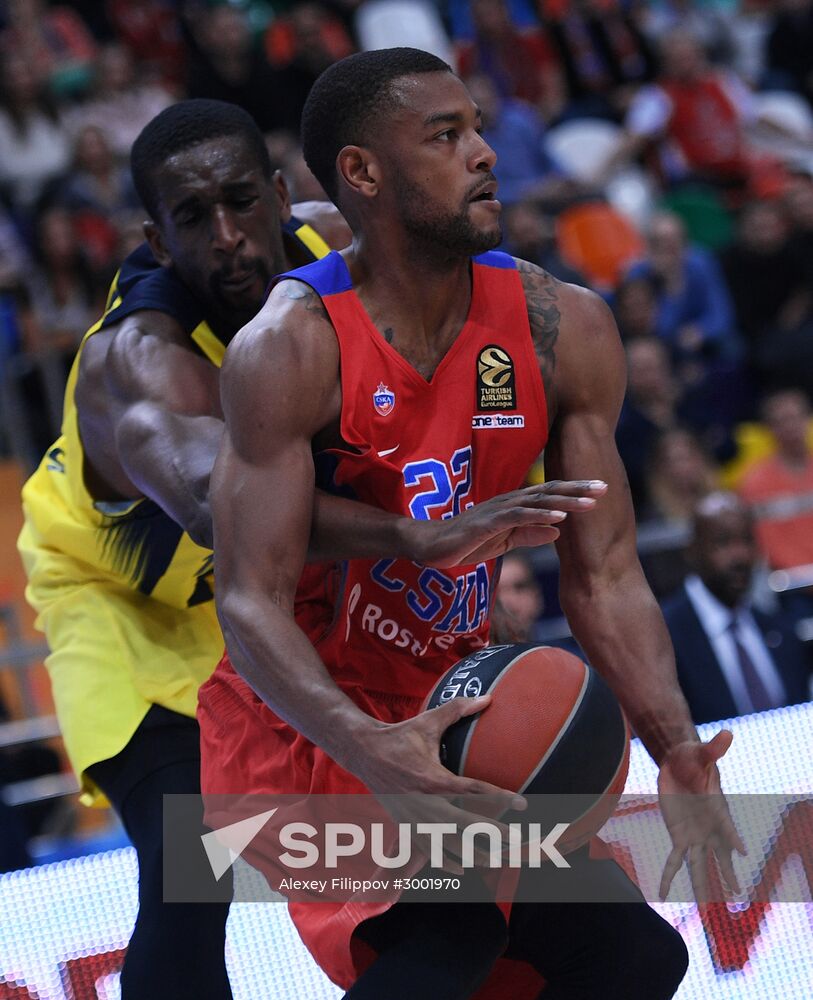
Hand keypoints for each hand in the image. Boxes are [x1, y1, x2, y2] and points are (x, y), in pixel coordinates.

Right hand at [354, 695, 524, 871]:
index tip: (523, 803)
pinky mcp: (405, 824)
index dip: (500, 797)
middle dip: (490, 833)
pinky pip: (426, 848)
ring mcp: (413, 817)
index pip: (473, 791)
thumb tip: (487, 697)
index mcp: (432, 778)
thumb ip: (457, 709)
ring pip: (446, 842)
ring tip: (495, 860)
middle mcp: (424, 802)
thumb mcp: (428, 722)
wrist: (363, 753)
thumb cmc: (399, 736)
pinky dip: (444, 860)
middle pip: (463, 824)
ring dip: (471, 852)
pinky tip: (462, 868)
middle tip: (515, 839)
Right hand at [410, 480, 607, 567]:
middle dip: (577, 488)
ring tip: (590, 502)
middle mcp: (509, 502)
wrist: (430, 546)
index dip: (574, 492)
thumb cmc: (466, 543)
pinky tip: (558, 518)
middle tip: (605, 486)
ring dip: (565, 500)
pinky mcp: (487, 522)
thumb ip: (528, 535)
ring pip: (537, 501)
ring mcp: (498, 510)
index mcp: (514, 506)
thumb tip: (557, 532)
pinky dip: (540, 515)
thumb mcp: (503, 542)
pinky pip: (517, 517)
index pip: (549, 495)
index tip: (600, 491)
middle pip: (548, 491)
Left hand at [657, 731, 745, 901]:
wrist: (679, 762)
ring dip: (704, 886)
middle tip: (735, 894)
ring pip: (699, 866)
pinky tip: (662, 894)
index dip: (732, 836)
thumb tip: (726, 734)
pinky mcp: (679, 837)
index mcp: (719, 808)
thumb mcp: (702, 751)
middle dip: (726, 874)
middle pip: (719, 855)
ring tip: (711, 910)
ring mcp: (696, 836)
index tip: (740, 851)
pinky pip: (674, 861)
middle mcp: (711, 828)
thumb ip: (714, 747)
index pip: (727, 825)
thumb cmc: (694, 756)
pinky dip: (669, 877)